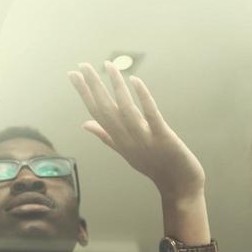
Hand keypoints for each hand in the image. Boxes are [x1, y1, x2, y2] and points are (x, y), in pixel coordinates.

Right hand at [68, 61, 205, 201]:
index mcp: (118, 139)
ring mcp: (144, 138)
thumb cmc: (153, 166)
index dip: (84, 93)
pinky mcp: (163, 137)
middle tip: (82, 65)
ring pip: (126, 110)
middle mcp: (127, 138)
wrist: (178, 186)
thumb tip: (84, 124)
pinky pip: (151, 115)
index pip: (96, 113)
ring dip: (117, 87)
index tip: (73, 74)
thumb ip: (105, 136)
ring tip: (109, 65)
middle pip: (106, 109)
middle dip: (94, 86)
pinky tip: (135, 81)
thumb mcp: (125, 150)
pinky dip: (143, 98)